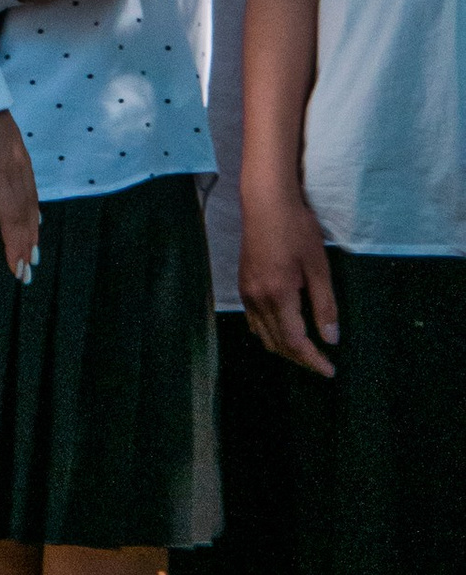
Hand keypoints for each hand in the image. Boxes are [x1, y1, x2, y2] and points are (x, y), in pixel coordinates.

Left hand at [0, 105, 39, 278]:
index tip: (17, 270)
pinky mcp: (17, 144)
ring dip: (32, 227)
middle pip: (24, 211)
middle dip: (26, 243)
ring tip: (32, 252)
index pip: (9, 216)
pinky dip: (33, 204)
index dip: (14, 245)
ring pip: (31, 197)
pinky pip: (30, 181)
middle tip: (26, 272)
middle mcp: (12, 163)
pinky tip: (34, 215)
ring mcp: (18, 152)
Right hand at [240, 179, 339, 375]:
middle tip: (322, 364)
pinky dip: (269, 333)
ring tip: (306, 351)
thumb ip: (324, 306)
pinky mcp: (243, 285)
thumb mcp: (319, 267)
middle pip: (277, 343)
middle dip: (300, 358)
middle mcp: (257, 300)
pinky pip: (254, 321)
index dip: (313, 360)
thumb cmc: (298, 230)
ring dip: (284, 348)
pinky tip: (283, 329)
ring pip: (263, 335)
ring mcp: (247, 293)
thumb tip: (331, 339)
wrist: (266, 203)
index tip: (330, 371)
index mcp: (278, 296)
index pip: (295, 341)